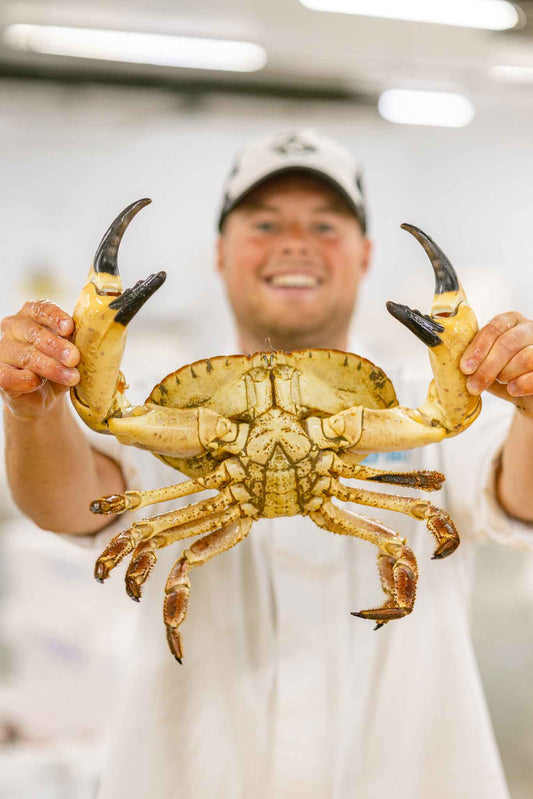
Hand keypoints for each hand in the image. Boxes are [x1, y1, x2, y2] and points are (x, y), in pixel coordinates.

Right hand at [0, 301, 79, 418]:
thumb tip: (92, 341)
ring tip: (71, 377)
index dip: (54, 317)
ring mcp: (3, 350)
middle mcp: (13, 327)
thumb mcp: (70, 351)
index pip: (40, 309)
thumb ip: (75, 343)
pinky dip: (24, 379)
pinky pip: (8, 376)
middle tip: (74, 358)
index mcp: (31, 314)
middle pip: (33, 333)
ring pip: (25, 356)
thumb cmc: (60, 365)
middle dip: (57, 346)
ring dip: (50, 367)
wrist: (44, 396)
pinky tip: (36, 382)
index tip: (69, 327)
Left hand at [460, 311, 532, 415]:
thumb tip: (446, 362)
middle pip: (508, 343)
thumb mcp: (483, 362)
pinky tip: (512, 390)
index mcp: (508, 321)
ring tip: (500, 383)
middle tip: (473, 386)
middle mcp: (528, 329)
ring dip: (506, 374)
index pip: (493, 328)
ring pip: (526, 357)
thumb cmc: (500, 373)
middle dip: (487, 367)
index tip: (464, 368)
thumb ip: (471, 358)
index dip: (478, 348)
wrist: (525, 392)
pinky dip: (522, 383)